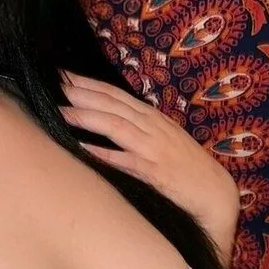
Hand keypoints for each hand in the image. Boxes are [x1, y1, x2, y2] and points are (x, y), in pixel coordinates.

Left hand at [59, 70, 239, 262]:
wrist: (216, 194)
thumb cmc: (186, 166)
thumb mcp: (163, 138)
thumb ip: (138, 126)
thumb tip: (107, 116)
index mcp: (152, 117)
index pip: (114, 94)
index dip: (87, 83)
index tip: (62, 75)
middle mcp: (152, 127)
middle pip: (111, 105)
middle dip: (81, 94)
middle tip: (53, 85)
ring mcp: (154, 148)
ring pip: (116, 126)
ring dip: (87, 118)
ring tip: (60, 112)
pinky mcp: (156, 173)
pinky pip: (126, 161)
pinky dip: (103, 153)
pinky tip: (83, 148)